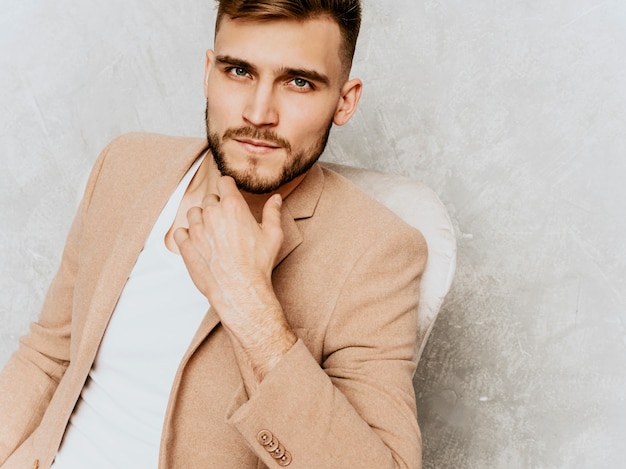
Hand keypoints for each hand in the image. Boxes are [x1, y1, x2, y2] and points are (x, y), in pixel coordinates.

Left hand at [173, 176, 295, 380]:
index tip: (229, 194)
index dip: (227, 187)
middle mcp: (212, 213)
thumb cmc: (258, 264)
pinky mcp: (185, 245)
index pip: (223, 181)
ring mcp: (196, 229)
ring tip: (212, 233)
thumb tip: (275, 199)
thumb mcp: (273, 235)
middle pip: (209, 198)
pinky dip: (187, 235)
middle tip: (226, 222)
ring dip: (201, 219)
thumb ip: (272, 212)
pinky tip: (199, 243)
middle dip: (216, 206)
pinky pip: (180, 231)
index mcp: (233, 206)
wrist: (240, 289)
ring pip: (193, 213)